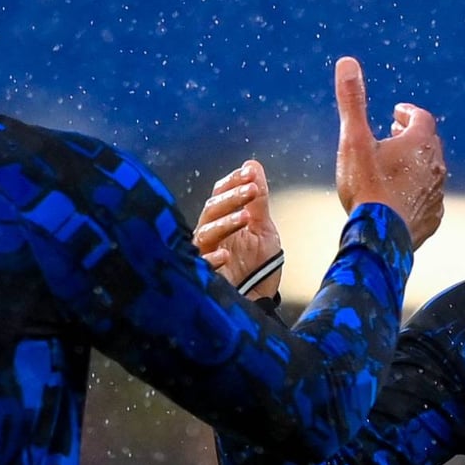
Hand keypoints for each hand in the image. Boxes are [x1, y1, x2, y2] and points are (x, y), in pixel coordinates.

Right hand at [193, 159, 282, 299]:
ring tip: (244, 218)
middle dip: (232, 197)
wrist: (260, 299)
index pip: (220, 194)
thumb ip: (258, 201)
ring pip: (205, 233)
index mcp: (222, 220)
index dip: (234, 182)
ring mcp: (205, 255)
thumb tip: (252, 165)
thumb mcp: (263, 229)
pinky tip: (224, 256)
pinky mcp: (205, 276)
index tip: (251, 174)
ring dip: (225, 223)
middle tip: (252, 190)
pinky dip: (211, 259)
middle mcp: (210, 235)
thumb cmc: (257, 265)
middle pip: (211, 209)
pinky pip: (202, 265)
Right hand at [334, 56, 444, 249]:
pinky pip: (429, 198)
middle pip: (428, 143)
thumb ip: (352, 101)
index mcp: (419, 143)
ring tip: (396, 166)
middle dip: (412, 136)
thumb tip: (347, 62)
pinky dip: (417, 191)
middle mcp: (435, 166)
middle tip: (395, 135)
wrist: (380, 237)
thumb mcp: (353, 140)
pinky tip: (403, 197)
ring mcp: (436, 193)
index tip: (396, 113)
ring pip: (430, 171)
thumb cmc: (366, 186)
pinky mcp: (432, 217)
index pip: (420, 118)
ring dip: (415, 165)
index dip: (408, 113)